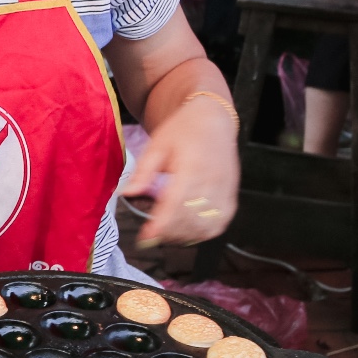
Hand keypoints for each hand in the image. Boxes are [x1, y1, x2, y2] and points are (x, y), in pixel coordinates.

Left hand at [121, 93, 238, 246]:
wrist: (213, 119)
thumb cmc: (182, 130)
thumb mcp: (157, 145)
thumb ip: (143, 171)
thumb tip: (126, 194)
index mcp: (192, 167)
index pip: (176, 204)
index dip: (160, 225)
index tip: (145, 238)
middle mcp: (212, 181)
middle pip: (190, 219)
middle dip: (169, 233)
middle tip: (150, 236)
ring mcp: (225, 190)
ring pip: (206, 226)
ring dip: (185, 236)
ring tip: (166, 234)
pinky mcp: (231, 196)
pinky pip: (220, 223)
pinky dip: (203, 233)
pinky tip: (187, 231)